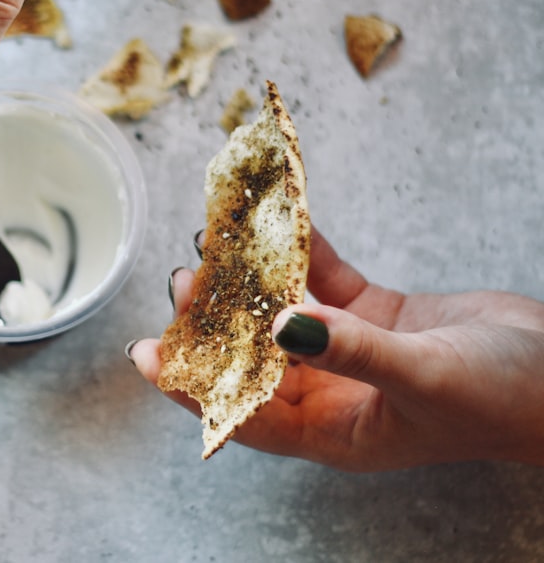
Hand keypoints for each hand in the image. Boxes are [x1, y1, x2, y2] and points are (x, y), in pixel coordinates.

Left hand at [129, 229, 543, 470]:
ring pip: (284, 313)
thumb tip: (282, 325)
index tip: (145, 355)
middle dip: (216, 321)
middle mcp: (332, 393)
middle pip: (253, 357)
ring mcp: (350, 351)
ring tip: (216, 243)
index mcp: (335, 431)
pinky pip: (326, 280)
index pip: (243, 413)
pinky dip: (303, 253)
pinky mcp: (374, 316)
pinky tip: (279, 221)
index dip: (192, 386)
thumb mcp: (424, 377)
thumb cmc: (506, 398)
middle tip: (184, 281)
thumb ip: (354, 351)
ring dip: (253, 280)